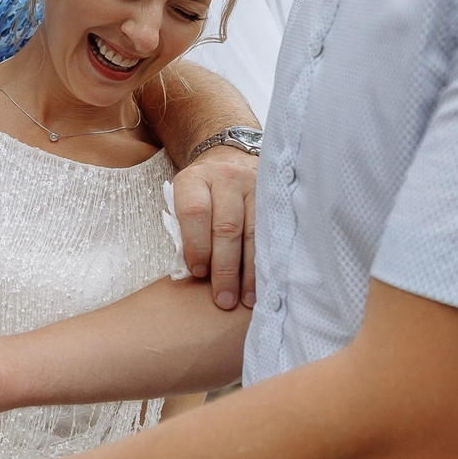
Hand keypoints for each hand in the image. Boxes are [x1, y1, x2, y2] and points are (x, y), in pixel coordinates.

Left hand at [174, 145, 257, 310]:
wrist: (229, 159)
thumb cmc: (202, 193)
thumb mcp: (184, 202)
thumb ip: (186, 231)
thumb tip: (197, 274)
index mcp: (194, 179)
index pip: (195, 212)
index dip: (197, 245)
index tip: (198, 273)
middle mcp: (225, 178)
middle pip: (227, 227)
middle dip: (225, 268)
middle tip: (223, 299)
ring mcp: (253, 185)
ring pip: (253, 232)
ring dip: (249, 271)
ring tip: (245, 299)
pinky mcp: (274, 196)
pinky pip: (272, 231)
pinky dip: (268, 260)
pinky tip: (265, 281)